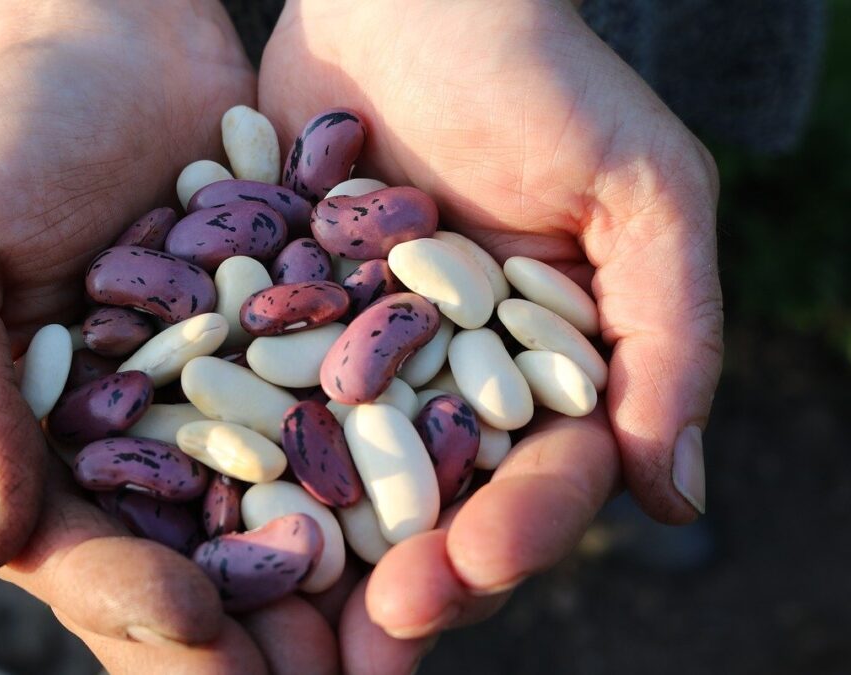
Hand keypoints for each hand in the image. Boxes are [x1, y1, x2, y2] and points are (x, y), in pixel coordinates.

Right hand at [0, 0, 339, 669]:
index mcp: (51, 448)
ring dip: (345, 577)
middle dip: (263, 634)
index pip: (91, 559)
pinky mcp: (310, 342)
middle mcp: (153, 444)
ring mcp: (239, 400)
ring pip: (292, 513)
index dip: (139, 607)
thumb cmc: (2, 134)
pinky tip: (446, 494)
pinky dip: (393, 456)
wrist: (113, 38)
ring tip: (404, 617)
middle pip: (205, 567)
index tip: (203, 631)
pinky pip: (353, 413)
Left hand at [259, 0, 721, 663]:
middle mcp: (451, 382)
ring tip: (280, 603)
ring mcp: (360, 360)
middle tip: (374, 635)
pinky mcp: (280, 322)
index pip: (544, 478)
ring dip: (318, 546)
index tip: (470, 568)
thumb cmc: (541, 76)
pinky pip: (257, 398)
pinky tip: (201, 510)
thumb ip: (670, 335)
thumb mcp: (639, 190)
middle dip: (412, 570)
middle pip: (439, 500)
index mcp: (545, 372)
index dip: (516, 532)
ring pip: (342, 474)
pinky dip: (234, 451)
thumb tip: (675, 498)